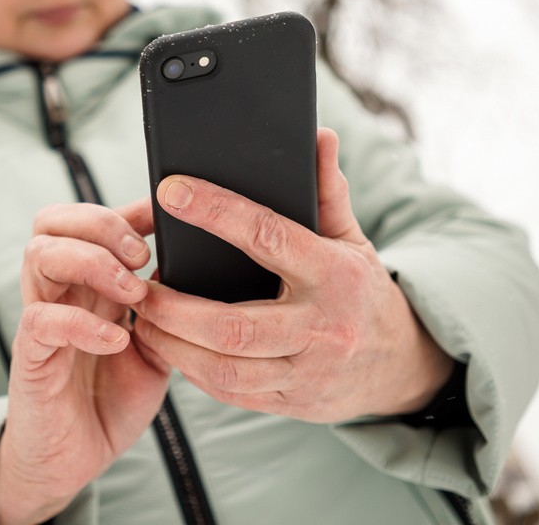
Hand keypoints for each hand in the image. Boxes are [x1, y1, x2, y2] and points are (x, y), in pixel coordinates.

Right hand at [0, 202, 169, 524]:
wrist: (76, 457)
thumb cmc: (112, 395)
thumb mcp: (156, 346)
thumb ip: (167, 309)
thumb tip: (199, 272)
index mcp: (88, 281)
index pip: (89, 218)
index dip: (127, 208)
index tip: (167, 213)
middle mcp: (60, 290)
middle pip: (52, 221)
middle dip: (101, 224)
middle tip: (142, 254)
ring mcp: (41, 319)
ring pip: (39, 255)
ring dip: (92, 263)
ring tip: (133, 293)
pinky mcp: (31, 357)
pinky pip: (42, 320)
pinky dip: (82, 323)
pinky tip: (116, 339)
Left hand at [132, 127, 453, 423]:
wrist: (400, 365)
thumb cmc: (361, 289)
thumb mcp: (351, 238)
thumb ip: (327, 191)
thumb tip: (318, 136)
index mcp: (333, 274)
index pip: (268, 237)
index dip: (216, 212)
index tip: (170, 191)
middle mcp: (321, 327)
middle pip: (235, 326)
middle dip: (176, 309)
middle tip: (138, 287)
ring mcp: (306, 372)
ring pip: (226, 368)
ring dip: (173, 345)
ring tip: (142, 318)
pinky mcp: (291, 402)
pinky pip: (230, 392)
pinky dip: (191, 370)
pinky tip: (167, 346)